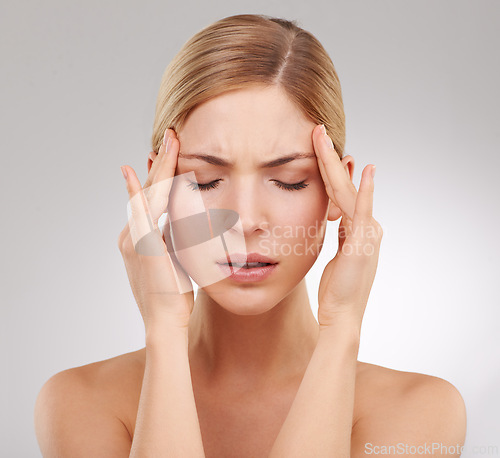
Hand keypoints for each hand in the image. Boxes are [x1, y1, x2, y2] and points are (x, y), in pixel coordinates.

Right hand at [118, 128, 193, 331]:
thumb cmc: (173, 293)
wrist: (165, 320)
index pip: (152, 197)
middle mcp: (131, 233)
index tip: (168, 153)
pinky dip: (137, 190)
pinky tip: (133, 171)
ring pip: (147, 194)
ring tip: (170, 142)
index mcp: (140, 236)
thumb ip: (171, 237)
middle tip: (171, 136)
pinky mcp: (139, 244)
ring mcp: (132, 238)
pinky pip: (139, 212)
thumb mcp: (174, 258)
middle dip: (161, 162)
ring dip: (159, 167)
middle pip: (149, 190)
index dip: (161, 174)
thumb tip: (178, 221)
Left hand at [312, 124, 382, 329]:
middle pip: (344, 185)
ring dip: (336, 164)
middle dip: (330, 158)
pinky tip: (365, 170)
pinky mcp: (365, 241)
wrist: (342, 315)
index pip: (340, 192)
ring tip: (323, 138)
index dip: (329, 169)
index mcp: (357, 229)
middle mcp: (366, 226)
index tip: (317, 147)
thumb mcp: (334, 256)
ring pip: (348, 191)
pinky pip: (362, 210)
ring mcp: (368, 232)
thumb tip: (330, 217)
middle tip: (318, 131)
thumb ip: (337, 234)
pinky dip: (364, 190)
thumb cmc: (337, 290)